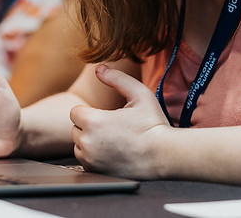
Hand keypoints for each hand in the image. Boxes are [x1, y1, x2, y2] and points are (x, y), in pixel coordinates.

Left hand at [69, 64, 170, 178]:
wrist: (165, 155)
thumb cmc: (153, 124)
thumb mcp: (139, 93)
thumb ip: (117, 78)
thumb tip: (99, 68)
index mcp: (93, 121)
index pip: (75, 112)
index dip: (89, 111)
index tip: (104, 115)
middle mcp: (87, 142)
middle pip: (75, 129)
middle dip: (88, 126)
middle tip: (110, 127)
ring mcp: (91, 160)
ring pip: (78, 146)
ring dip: (89, 142)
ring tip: (111, 140)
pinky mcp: (96, 172)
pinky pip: (85, 161)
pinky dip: (94, 157)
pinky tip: (112, 152)